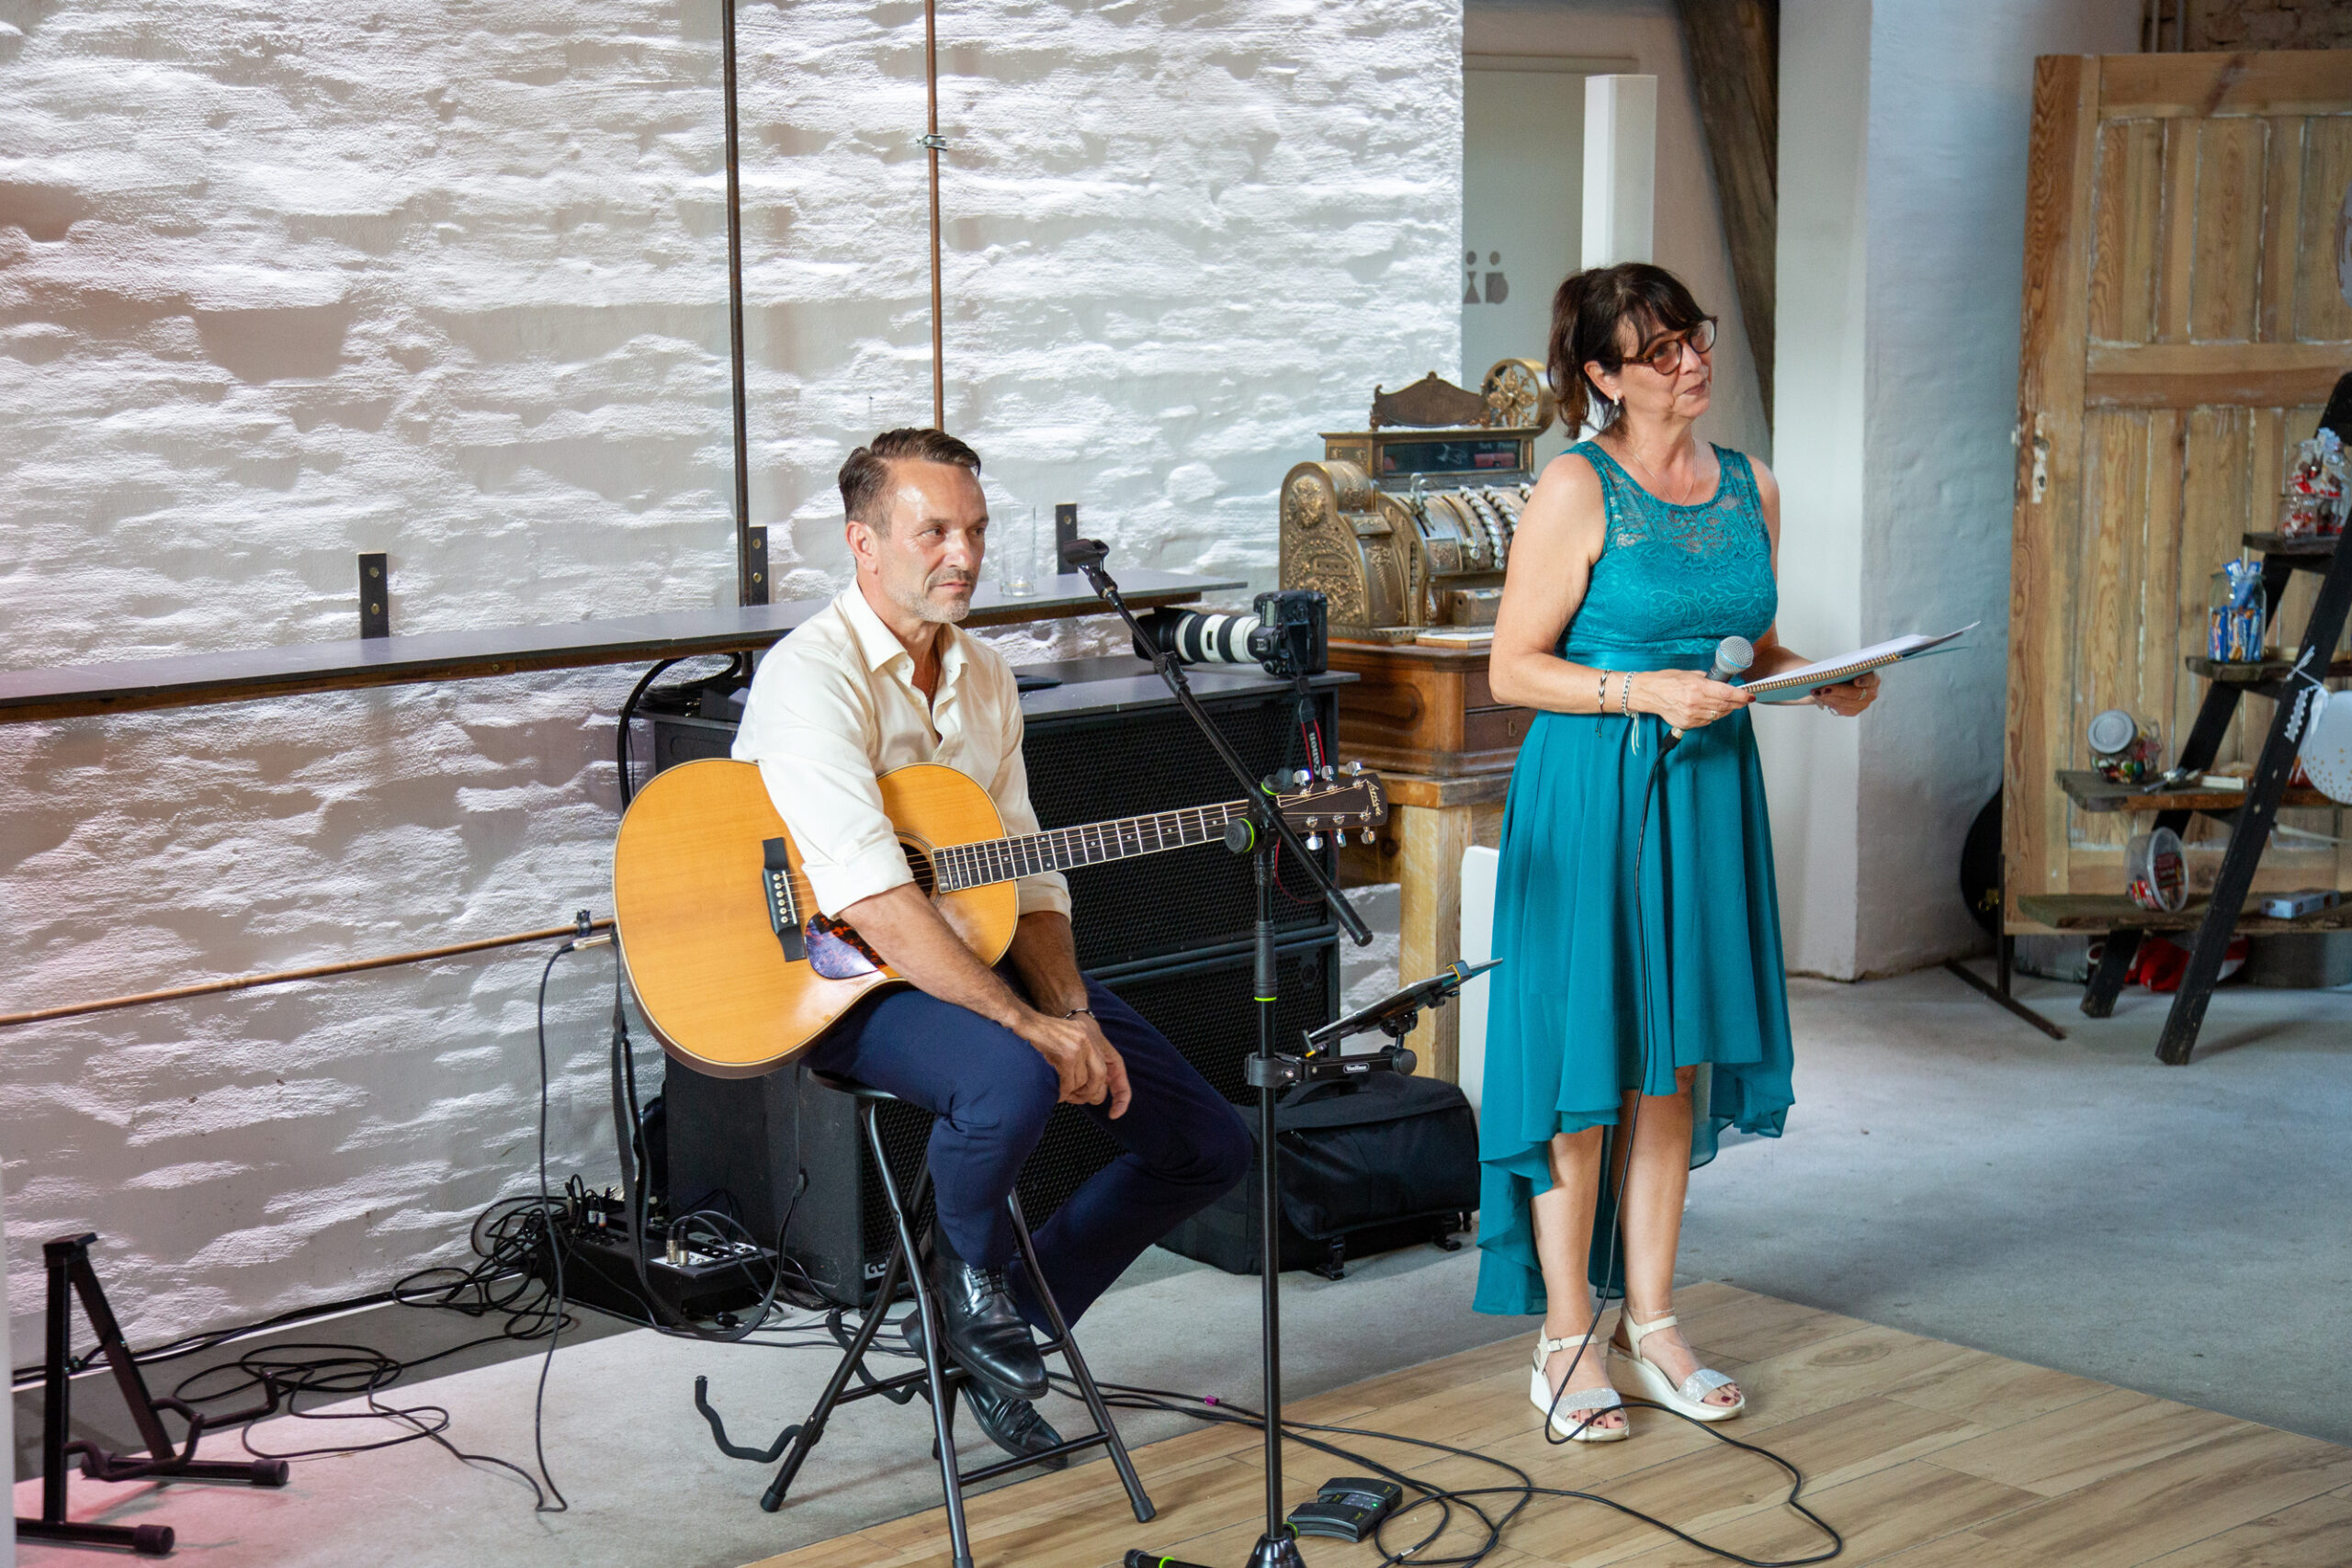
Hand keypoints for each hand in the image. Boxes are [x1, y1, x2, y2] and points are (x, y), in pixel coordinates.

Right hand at [1015, 1010, 1132, 1117]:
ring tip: (1058, 1090)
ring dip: (1069, 1092)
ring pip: (1081, 1082)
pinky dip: (1060, 1092)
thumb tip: (1090, 1090)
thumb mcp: (1066, 1038)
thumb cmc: (1037, 1036)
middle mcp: (1087, 1039)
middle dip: (1090, 1094)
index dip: (1118, 1092)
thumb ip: (1080, 1058)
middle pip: (1099, 1077)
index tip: (1117, 1112)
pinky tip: (1052, 1088)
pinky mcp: (1066, 1054)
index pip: (1112, 1067)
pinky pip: (1068, 1084)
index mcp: (1089, 1035)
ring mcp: (1077, 1046)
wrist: (1018, 1021)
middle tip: (1077, 1099)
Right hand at [1634, 668, 1752, 730]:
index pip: (1726, 694)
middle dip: (1737, 703)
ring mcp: (1691, 715)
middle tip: (1744, 700)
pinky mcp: (1687, 723)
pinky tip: (1711, 710)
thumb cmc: (1666, 681)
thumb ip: (1707, 680)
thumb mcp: (1689, 674)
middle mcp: (1695, 703)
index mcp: (1697, 687)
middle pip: (1725, 706)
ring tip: (1729, 704)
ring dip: (1726, 710)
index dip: (1741, 696)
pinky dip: (1713, 716)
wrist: (1648, 694)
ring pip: (1717, 715)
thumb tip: (1721, 682)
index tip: (1750, 696)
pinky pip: (1707, 721)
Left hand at [1812, 671, 1879, 716]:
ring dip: (1829, 697)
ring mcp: (1864, 704)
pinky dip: (1829, 702)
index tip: (1856, 681)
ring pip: (1845, 702)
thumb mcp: (1843, 667)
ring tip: (1816, 692)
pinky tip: (1820, 697)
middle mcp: (1872, 692)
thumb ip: (1842, 669)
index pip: (1871, 679)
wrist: (1837, 682)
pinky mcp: (1854, 711)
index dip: (1864, 680)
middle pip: (1854, 693)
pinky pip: (1841, 709)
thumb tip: (1828, 672)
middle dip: (1837, 690)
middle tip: (1822, 688)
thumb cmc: (1841, 672)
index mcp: (1872, 678)